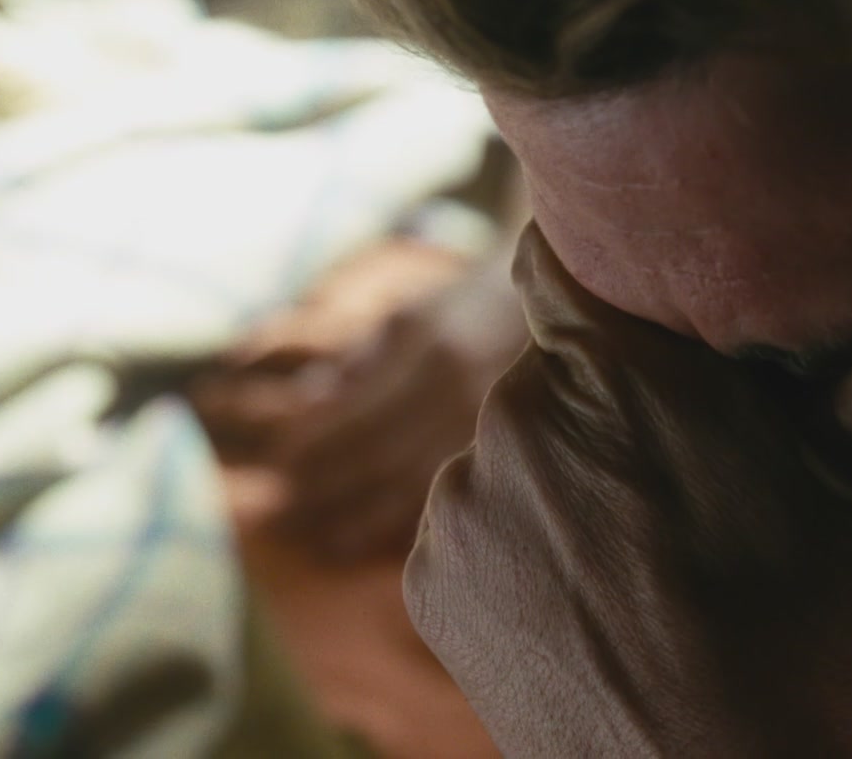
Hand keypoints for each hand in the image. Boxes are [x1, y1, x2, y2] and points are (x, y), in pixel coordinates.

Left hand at [273, 270, 528, 561]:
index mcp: (433, 355)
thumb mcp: (410, 317)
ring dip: (358, 520)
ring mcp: (493, 433)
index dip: (314, 447)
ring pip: (414, 491)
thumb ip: (360, 359)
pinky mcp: (515, 458)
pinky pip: (453, 502)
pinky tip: (374, 543)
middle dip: (325, 492)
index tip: (278, 465)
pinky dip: (407, 526)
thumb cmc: (472, 307)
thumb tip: (310, 399)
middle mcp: (463, 397)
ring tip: (316, 541)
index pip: (358, 415)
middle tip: (279, 516)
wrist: (573, 306)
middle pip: (381, 461)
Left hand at [404, 229, 851, 756]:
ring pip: (518, 446)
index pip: (572, 259)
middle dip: (611, 400)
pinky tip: (595, 597)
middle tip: (687, 475)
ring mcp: (464, 495)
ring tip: (648, 552)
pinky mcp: (432, 569)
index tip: (657, 325)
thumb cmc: (814, 627)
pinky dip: (521, 545)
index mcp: (620, 363)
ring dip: (567, 475)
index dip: (617, 285)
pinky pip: (476, 522)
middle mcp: (520, 410)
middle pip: (560, 366)